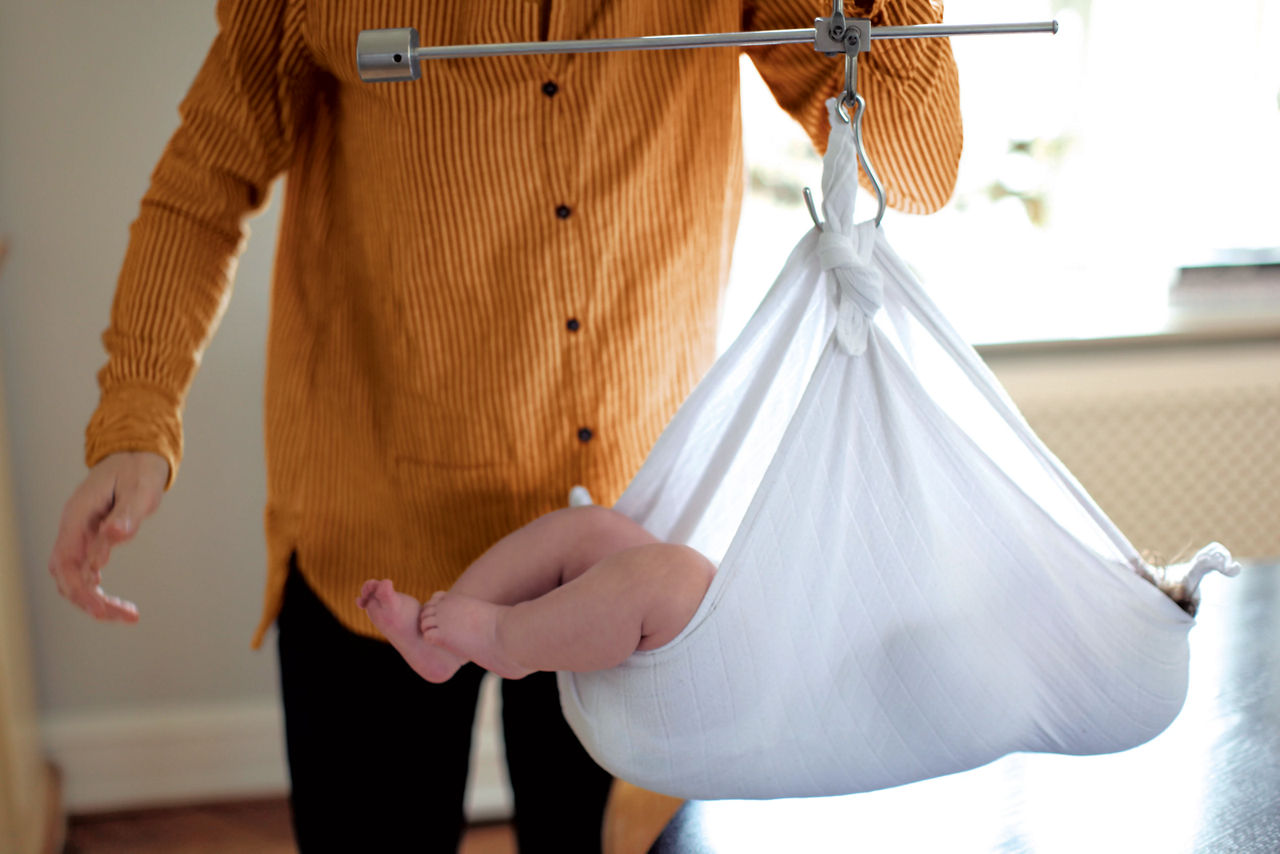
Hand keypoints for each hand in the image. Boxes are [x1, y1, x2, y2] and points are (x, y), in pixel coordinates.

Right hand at [48, 451, 168, 621]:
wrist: (135, 454)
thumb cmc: (138, 470)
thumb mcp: (139, 490)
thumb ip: (126, 514)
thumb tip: (115, 537)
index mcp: (78, 516)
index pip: (67, 562)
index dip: (82, 590)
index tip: (104, 609)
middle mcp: (72, 527)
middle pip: (66, 575)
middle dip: (90, 600)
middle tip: (124, 615)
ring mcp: (78, 533)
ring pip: (72, 575)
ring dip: (93, 598)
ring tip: (124, 613)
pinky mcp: (89, 537)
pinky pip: (82, 569)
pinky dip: (94, 588)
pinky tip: (111, 600)